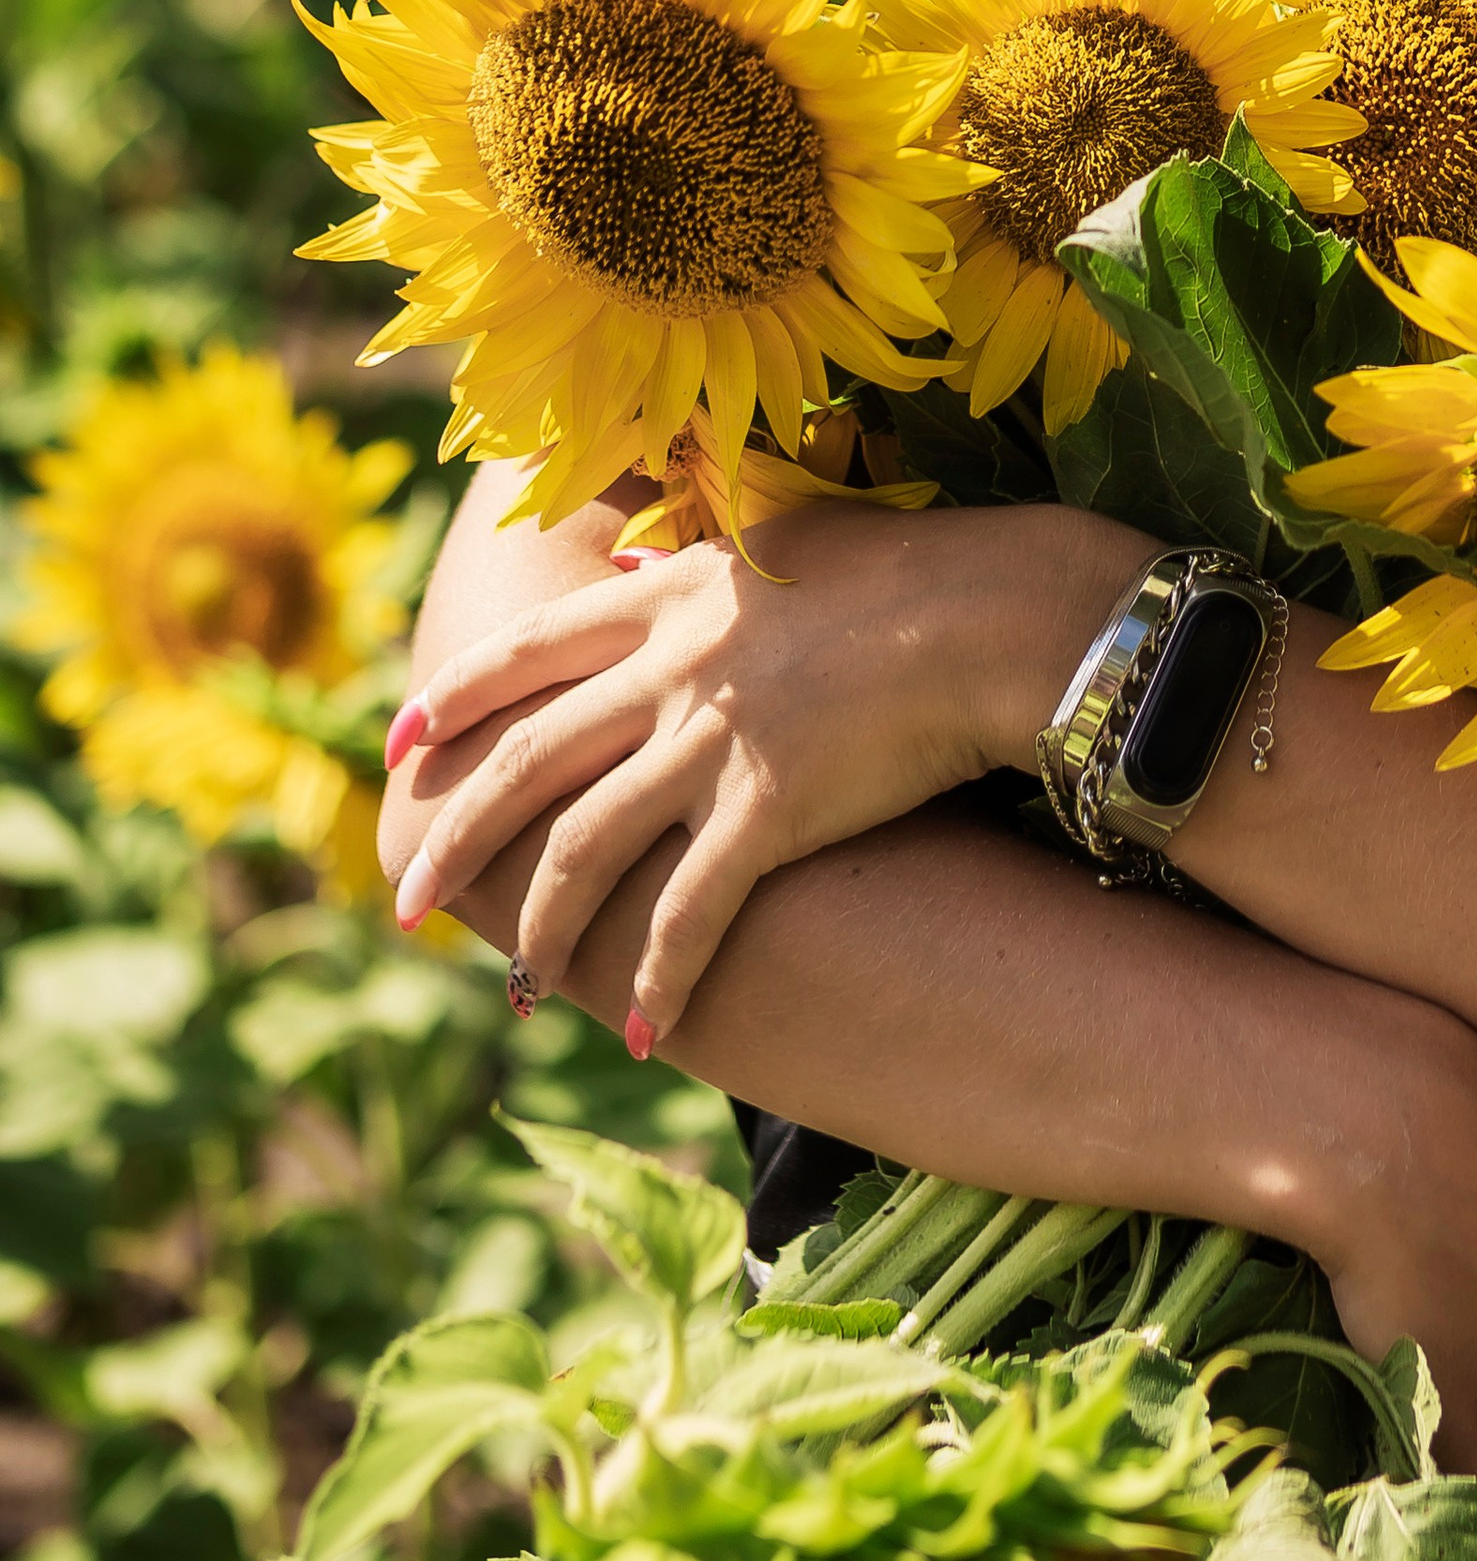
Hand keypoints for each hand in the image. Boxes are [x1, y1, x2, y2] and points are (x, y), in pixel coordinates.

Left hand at [385, 502, 1142, 1042]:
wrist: (993, 614)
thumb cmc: (911, 565)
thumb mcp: (788, 532)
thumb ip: (699, 554)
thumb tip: (626, 564)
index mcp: (666, 595)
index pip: (524, 651)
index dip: (450, 700)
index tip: (399, 745)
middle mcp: (668, 669)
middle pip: (524, 762)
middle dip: (453, 838)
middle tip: (403, 898)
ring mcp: (711, 742)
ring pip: (584, 849)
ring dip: (543, 928)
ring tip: (522, 983)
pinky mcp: (767, 810)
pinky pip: (687, 912)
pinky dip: (657, 977)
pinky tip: (643, 1029)